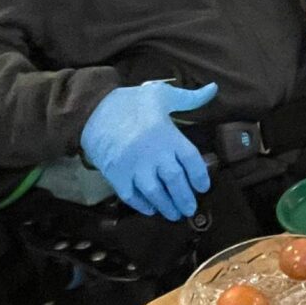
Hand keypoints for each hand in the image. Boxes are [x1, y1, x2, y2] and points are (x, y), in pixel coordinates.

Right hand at [80, 81, 216, 220]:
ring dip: (166, 206)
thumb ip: (190, 98)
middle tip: (190, 209)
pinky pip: (131, 195)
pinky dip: (141, 205)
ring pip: (155, 192)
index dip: (200, 176)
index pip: (191, 160)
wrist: (91, 109)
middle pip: (175, 181)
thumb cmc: (131, 102)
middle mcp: (154, 154)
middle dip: (185, 197)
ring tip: (174, 215)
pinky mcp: (116, 175)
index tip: (203, 187)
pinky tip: (150, 210)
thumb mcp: (162, 94)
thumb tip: (214, 89)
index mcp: (168, 135)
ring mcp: (134, 167)